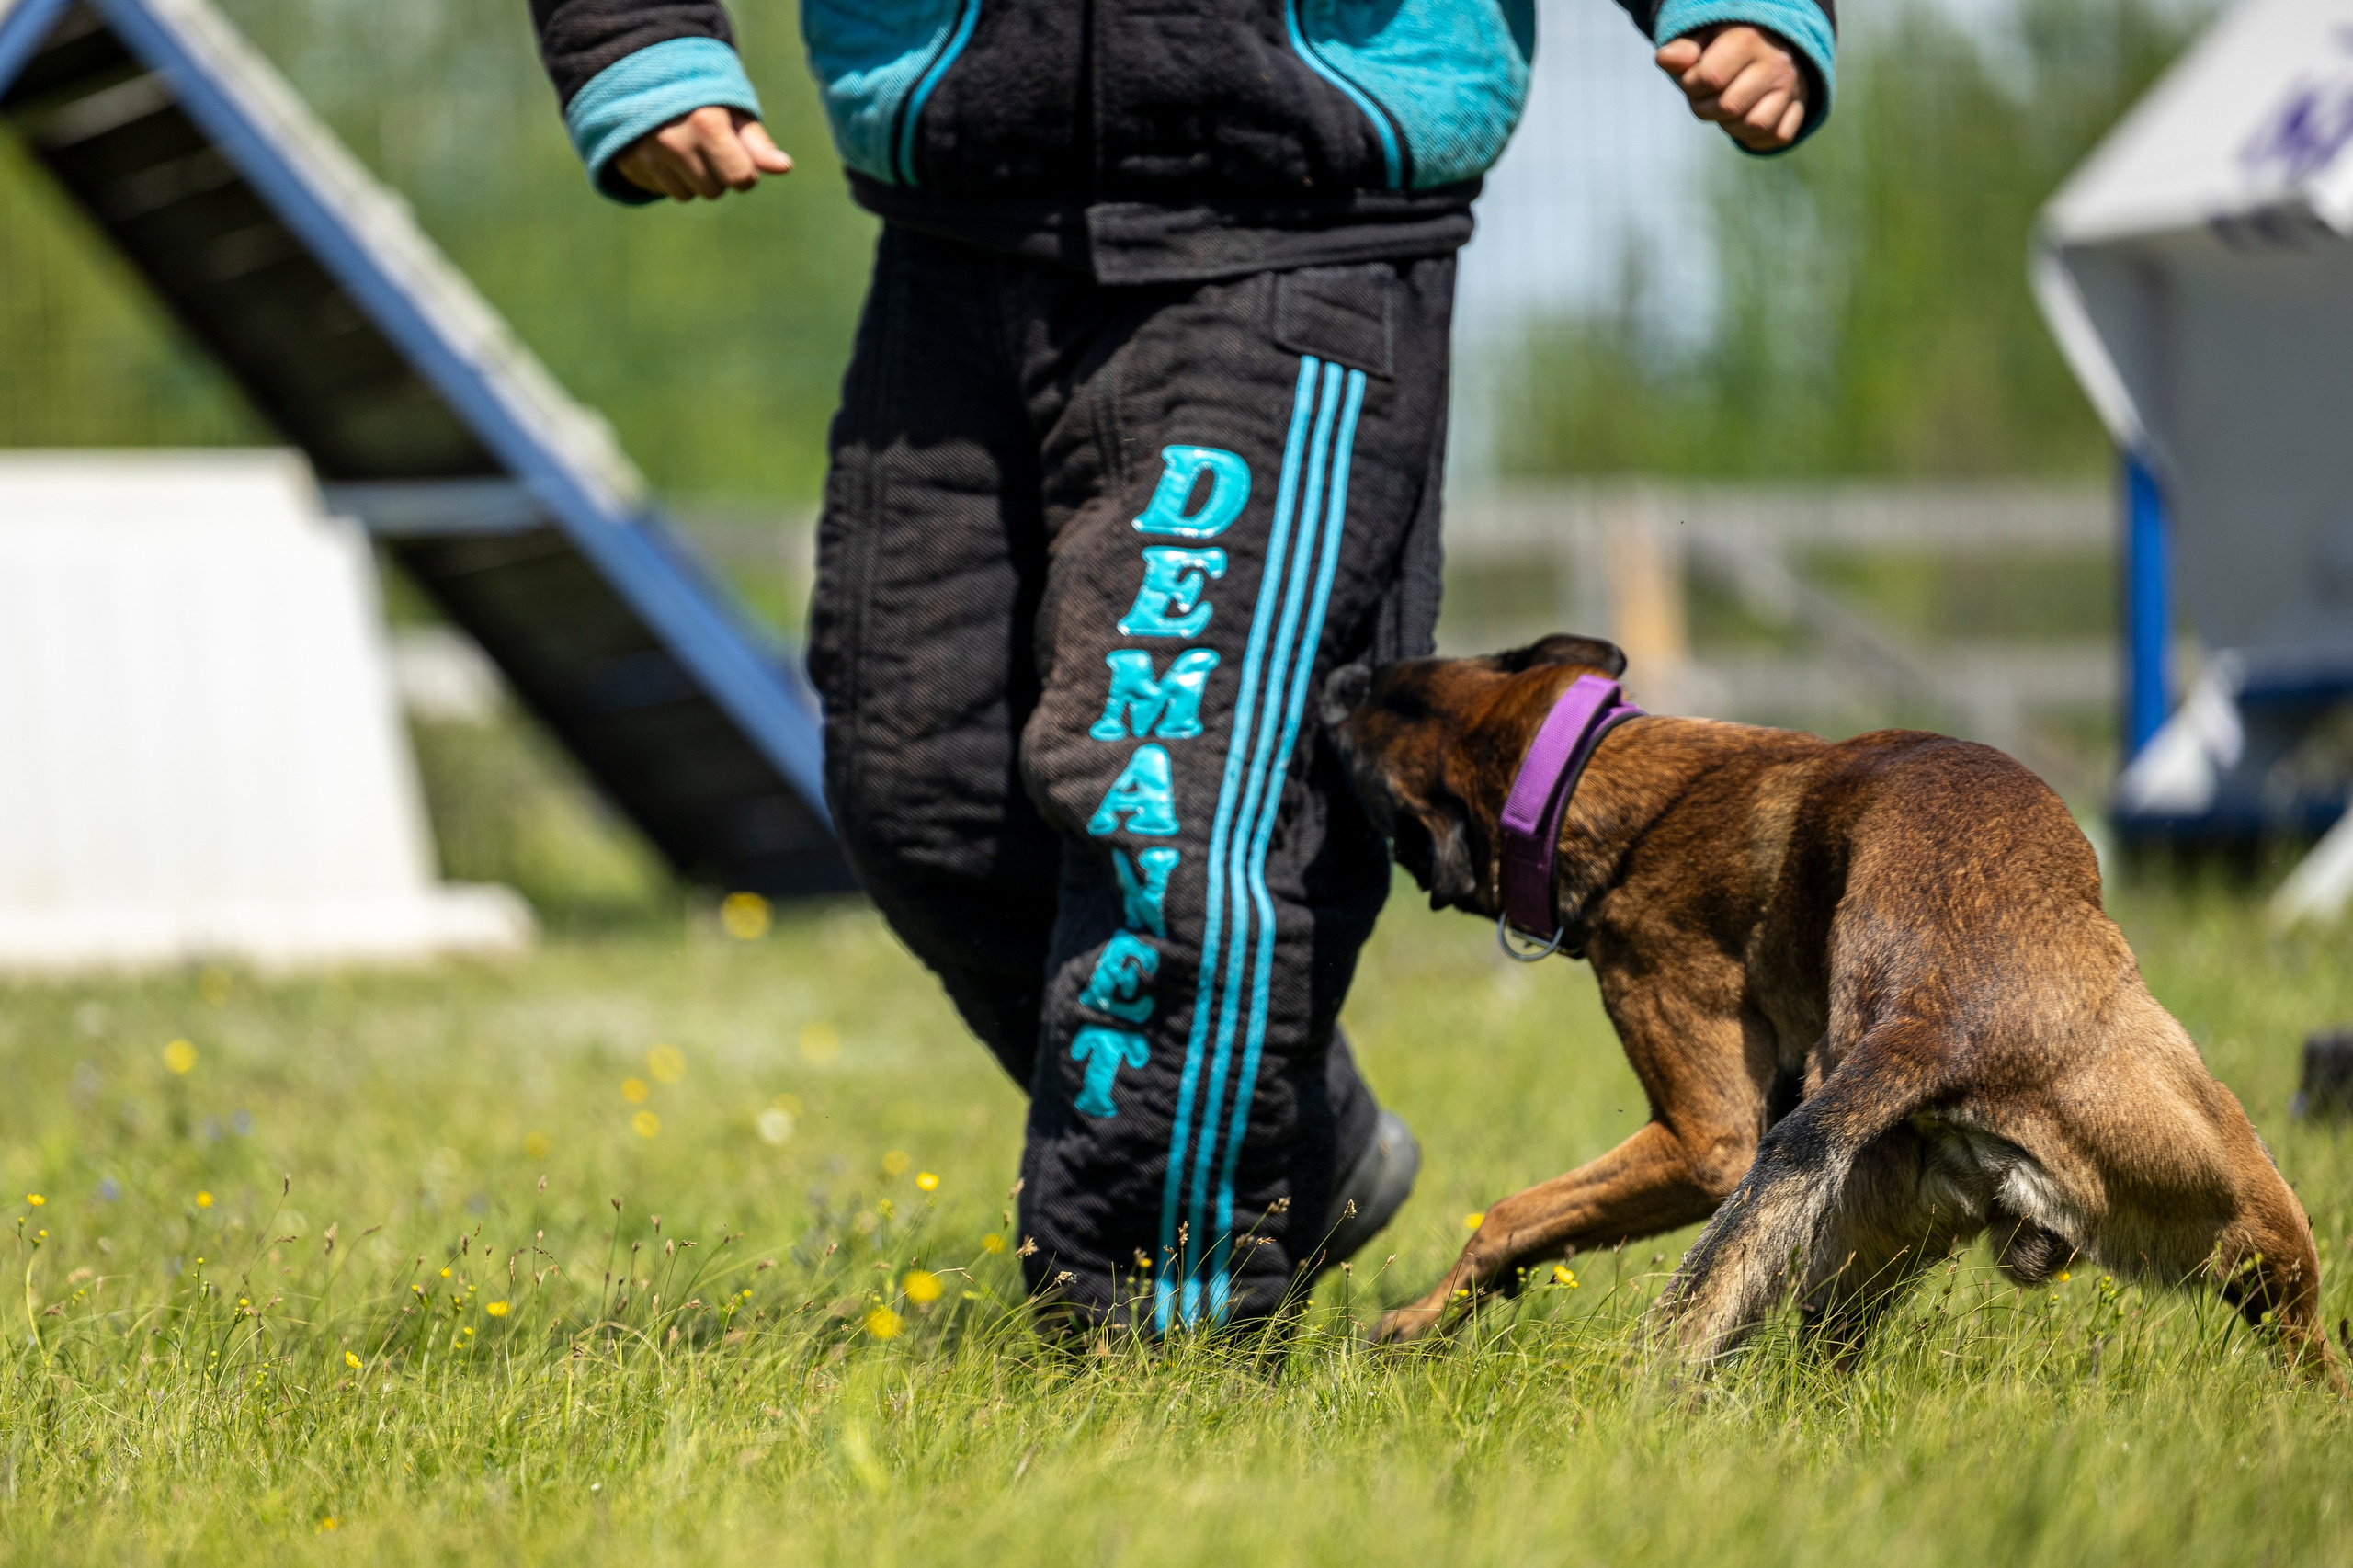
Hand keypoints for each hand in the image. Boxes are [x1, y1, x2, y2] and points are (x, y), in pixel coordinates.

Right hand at [614, 105, 791, 200]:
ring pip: (689, 195)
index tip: (735, 152)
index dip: (745, 171)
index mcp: (706, 123)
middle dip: (717, 174)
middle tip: (705, 144)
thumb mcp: (731, 110)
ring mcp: (650, 155)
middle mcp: (675, 141)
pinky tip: (665, 153)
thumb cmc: (699, 97)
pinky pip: (663, 191)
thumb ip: (757, 142)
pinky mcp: (632, 165)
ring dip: (692, 179)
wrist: (641, 78)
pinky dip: (669, 178)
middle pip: (715, 191)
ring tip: (684, 146)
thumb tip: (784, 168)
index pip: (741, 179)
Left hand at [1655, 24, 1808, 151]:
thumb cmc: (1724, 46)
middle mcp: (1775, 62)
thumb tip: (1666, 60)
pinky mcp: (1801, 108)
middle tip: (1706, 98)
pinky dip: (1756, 137)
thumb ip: (1681, 50)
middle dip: (1706, 109)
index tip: (1693, 81)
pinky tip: (1746, 119)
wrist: (1769, 47)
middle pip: (1729, 107)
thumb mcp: (1701, 40)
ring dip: (1730, 126)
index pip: (1710, 78)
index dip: (1691, 87)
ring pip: (1755, 125)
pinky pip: (1777, 137)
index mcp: (1748, 39)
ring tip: (1726, 109)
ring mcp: (1791, 86)